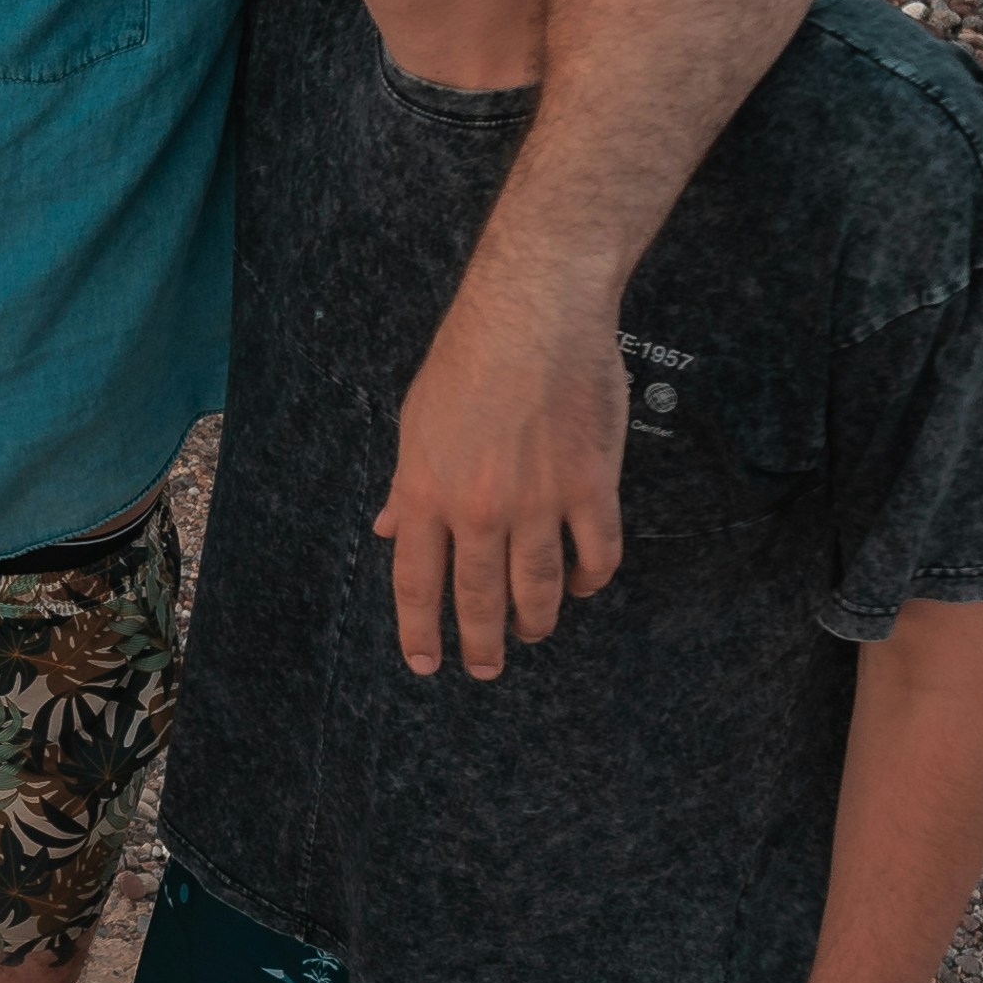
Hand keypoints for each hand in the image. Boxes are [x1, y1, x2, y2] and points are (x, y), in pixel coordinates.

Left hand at [376, 269, 628, 670]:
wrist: (533, 315)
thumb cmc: (468, 358)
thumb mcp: (416, 423)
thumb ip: (407, 486)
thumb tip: (386, 528)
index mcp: (427, 493)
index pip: (416, 584)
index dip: (420, 632)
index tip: (426, 664)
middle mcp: (479, 509)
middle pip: (478, 598)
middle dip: (481, 644)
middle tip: (486, 667)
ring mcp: (538, 502)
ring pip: (538, 588)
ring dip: (536, 621)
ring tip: (534, 633)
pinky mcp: (590, 486)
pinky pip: (596, 554)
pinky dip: (589, 579)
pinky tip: (582, 585)